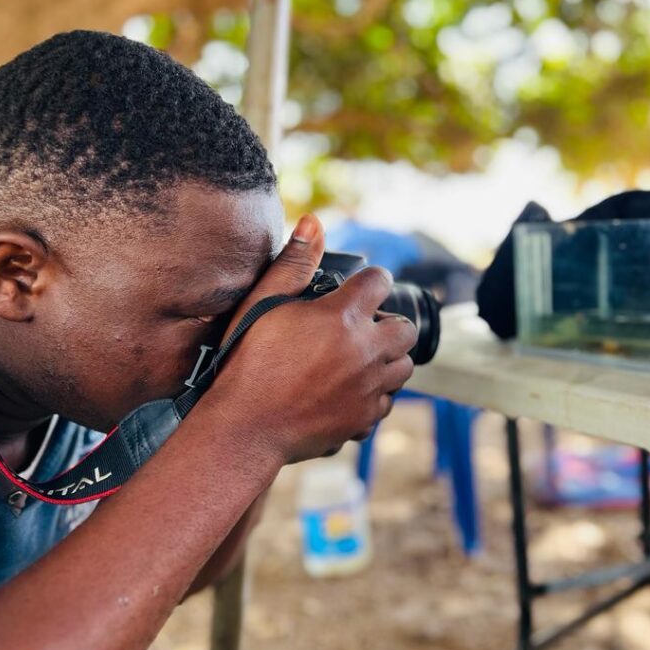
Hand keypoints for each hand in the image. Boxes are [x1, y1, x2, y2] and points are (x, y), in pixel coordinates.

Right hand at [194, 214, 417, 464]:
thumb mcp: (264, 303)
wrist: (245, 426)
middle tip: (359, 329)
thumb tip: (313, 222)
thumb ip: (293, 262)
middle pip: (405, 329)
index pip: (380, 281)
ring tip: (357, 361)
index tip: (359, 289)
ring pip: (402, 368)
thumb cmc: (248, 362)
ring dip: (386, 360)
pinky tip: (348, 393)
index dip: (370, 281)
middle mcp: (366, 351)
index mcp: (344, 317)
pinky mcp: (364, 419)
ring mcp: (369, 388)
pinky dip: (374, 396)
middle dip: (388, 324)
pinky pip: (386, 403)